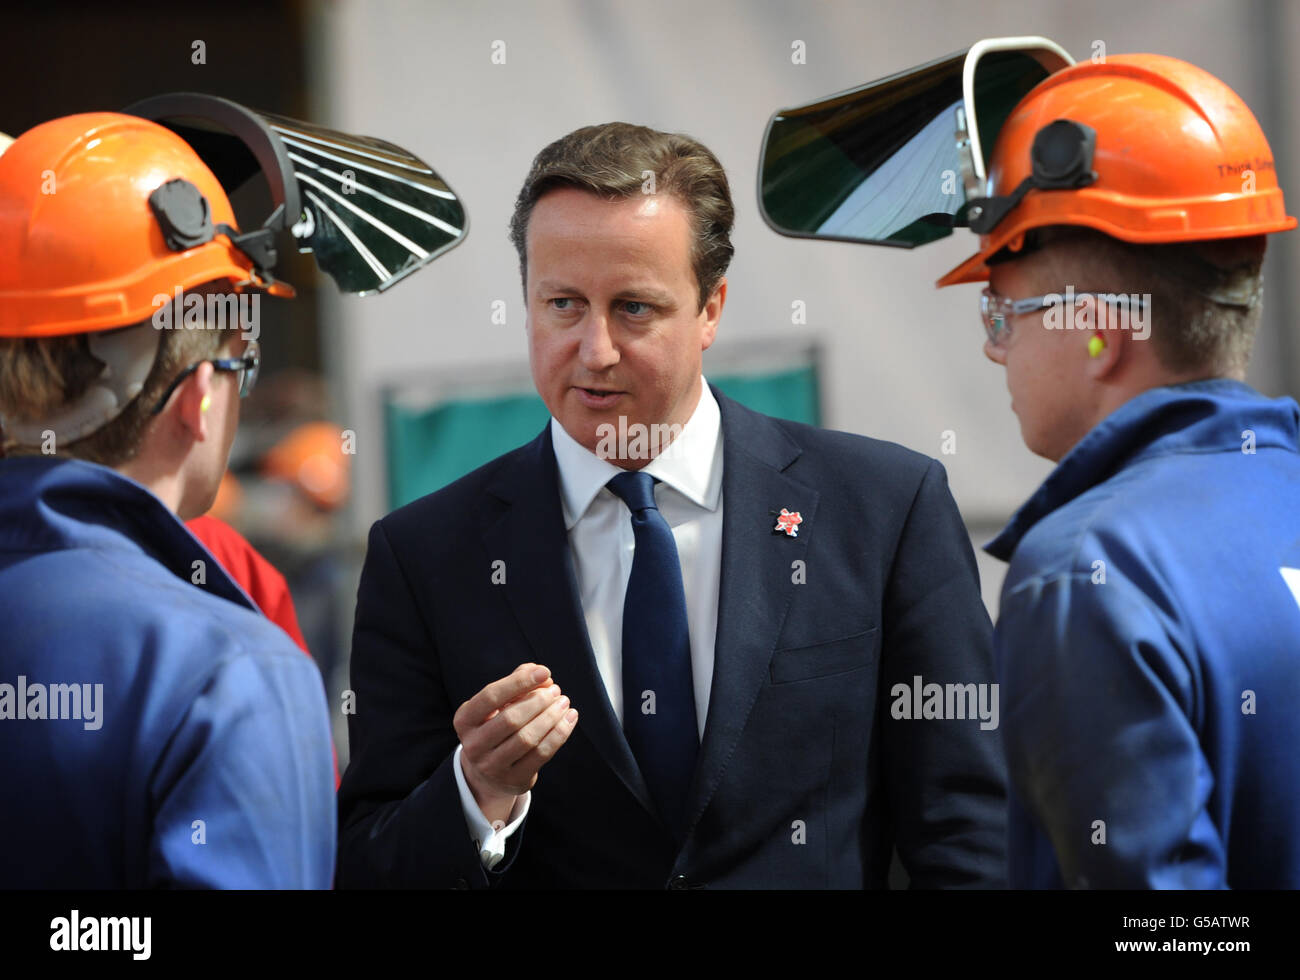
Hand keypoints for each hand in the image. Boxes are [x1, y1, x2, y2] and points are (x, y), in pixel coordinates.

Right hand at [454, 663, 577, 825]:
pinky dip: (559, 734)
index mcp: (464, 720)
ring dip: (551, 717)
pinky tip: (569, 718)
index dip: (519, 682)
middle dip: (538, 701)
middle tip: (556, 691)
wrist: (489, 772)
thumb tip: (543, 676)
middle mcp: (473, 745)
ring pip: (527, 738)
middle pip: (511, 719)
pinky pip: (541, 754)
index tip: (544, 672)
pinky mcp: (514, 779)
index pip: (491, 696)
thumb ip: (517, 682)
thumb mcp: (498, 704)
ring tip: (564, 702)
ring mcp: (492, 766)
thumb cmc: (497, 726)